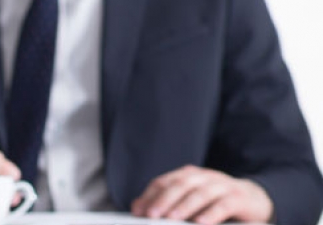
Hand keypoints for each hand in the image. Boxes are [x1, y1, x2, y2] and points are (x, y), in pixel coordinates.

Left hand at [131, 166, 272, 224]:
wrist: (255, 199)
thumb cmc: (216, 202)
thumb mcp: (191, 200)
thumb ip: (167, 201)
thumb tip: (138, 207)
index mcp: (189, 175)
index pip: (165, 182)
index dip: (150, 196)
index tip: (138, 211)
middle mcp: (205, 177)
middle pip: (181, 185)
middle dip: (164, 200)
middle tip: (151, 215)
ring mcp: (223, 185)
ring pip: (201, 193)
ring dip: (185, 206)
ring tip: (172, 218)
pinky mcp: (240, 197)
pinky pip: (224, 204)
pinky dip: (212, 213)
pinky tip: (201, 223)